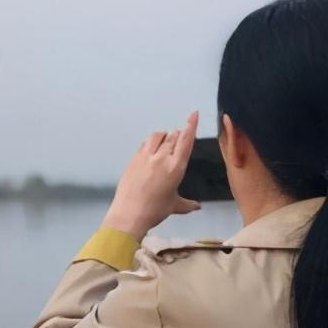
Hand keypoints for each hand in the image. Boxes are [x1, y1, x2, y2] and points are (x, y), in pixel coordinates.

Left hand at [101, 111, 200, 238]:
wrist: (129, 213)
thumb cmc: (155, 210)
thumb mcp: (174, 206)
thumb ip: (187, 204)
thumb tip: (198, 206)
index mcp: (176, 167)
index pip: (186, 141)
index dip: (191, 125)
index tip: (193, 114)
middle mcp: (162, 158)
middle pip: (172, 137)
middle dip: (177, 134)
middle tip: (179, 137)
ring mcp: (145, 156)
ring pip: (157, 136)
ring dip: (164, 135)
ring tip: (165, 139)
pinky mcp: (133, 158)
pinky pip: (144, 144)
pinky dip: (150, 142)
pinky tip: (150, 148)